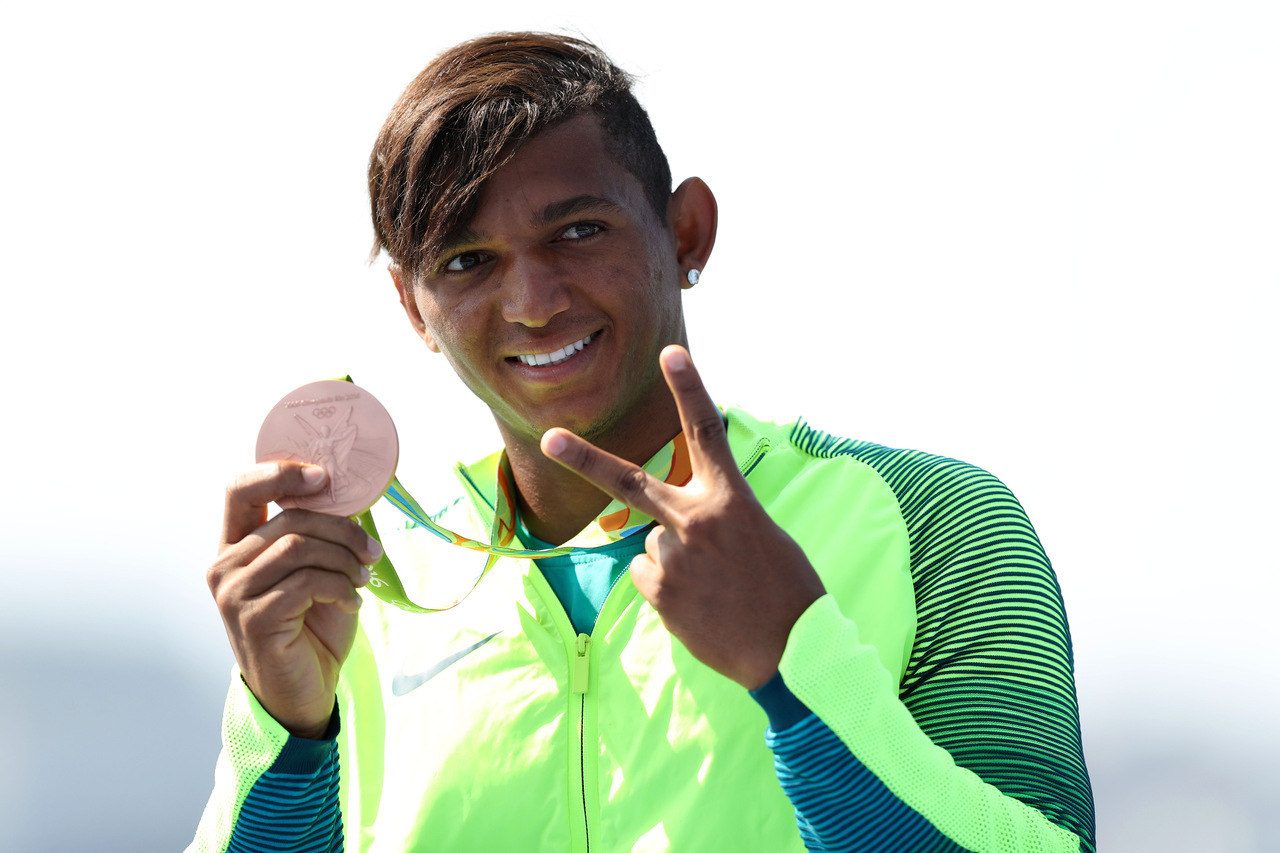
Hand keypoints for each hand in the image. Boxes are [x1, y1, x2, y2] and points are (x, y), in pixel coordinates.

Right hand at [207, 462, 380, 737]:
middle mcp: (224, 566)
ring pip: (298, 547)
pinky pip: (306, 582)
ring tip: (362, 578)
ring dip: (344, 559)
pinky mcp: (253, 618)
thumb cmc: (311, 629)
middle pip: (288, 520)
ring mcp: (233, 594)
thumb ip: (318, 536)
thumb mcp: (316, 572)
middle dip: (342, 530)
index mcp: (235, 547)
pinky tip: (352, 603)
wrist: (303, 693)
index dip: (279, 473)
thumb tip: (354, 492)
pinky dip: (340, 587)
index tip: (323, 477)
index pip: (239, 489)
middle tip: (371, 551)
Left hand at [541, 345, 825, 688]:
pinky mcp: (660, 592)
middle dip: (584, 459)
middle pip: (629, 483)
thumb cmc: (786, 590)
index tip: (672, 352)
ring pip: (654, 545)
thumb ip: (716, 518)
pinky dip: (670, 590)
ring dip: (677, 563)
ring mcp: (674, 557)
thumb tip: (671, 530)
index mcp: (732, 500)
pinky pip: (650, 576)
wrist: (792, 650)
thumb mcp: (761, 536)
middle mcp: (696, 520)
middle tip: (550, 437)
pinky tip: (701, 606)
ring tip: (715, 589)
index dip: (689, 389)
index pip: (707, 432)